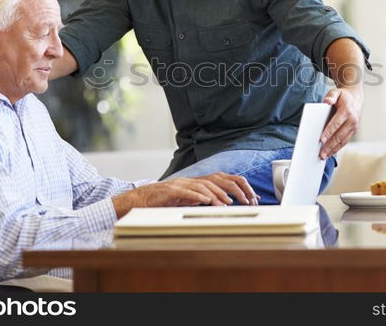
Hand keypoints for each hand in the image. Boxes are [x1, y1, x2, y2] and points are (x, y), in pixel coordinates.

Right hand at [112, 173, 257, 216]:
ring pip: (202, 187)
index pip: (218, 181)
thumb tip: (212, 202)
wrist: (139, 200)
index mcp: (194, 183)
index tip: (246, 197)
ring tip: (226, 204)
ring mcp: (179, 184)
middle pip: (214, 181)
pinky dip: (197, 196)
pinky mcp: (169, 191)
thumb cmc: (160, 202)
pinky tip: (206, 201)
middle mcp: (188, 181)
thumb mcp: (183, 200)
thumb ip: (196, 199)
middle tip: (242, 201)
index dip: (233, 187)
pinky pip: (185, 192)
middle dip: (230, 190)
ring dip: (216, 195)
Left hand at [319, 86, 362, 159]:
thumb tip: (326, 101)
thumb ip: (331, 96)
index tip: (321, 140)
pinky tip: (330, 153)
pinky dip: (337, 148)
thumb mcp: (336, 92)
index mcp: (347, 111)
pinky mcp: (353, 132)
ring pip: (342, 141)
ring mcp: (354, 127)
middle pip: (339, 135)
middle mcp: (352, 120)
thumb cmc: (342, 97)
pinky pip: (344, 141)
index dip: (328, 132)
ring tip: (323, 156)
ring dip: (333, 149)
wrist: (355, 99)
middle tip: (320, 153)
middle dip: (329, 145)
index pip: (336, 123)